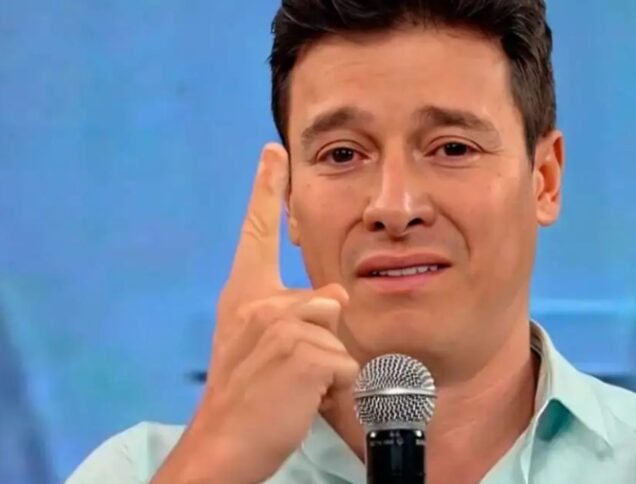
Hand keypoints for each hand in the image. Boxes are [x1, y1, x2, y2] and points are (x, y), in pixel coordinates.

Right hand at [153, 143, 358, 483]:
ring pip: (339, 335)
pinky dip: (335, 389)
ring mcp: (281, 326)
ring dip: (329, 368)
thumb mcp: (256, 345)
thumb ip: (289, 313)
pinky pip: (346, 364)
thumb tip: (334, 297)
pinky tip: (302, 401)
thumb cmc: (245, 397)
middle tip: (287, 375)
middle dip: (323, 340)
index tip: (274, 151)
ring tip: (293, 389)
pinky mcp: (305, 352)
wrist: (223, 443)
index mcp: (243, 296)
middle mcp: (259, 303)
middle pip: (328, 301)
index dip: (266, 189)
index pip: (257, 232)